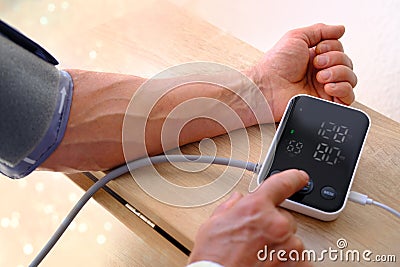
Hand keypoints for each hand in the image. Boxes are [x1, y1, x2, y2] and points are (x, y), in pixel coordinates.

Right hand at [188, 170, 311, 266]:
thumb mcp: (212, 224)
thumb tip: (238, 200)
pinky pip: (298, 258)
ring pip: (291, 239)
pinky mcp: (297, 264)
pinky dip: (287, 261)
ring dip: (280, 244)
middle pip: (284, 217)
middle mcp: (276, 223)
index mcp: (256, 208)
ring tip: (259, 256)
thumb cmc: (214, 259)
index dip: (293, 178)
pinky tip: (268, 264)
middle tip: (256, 239)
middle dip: (273, 225)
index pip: (282, 183)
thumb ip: (230, 207)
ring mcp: (289, 246)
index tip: (300, 177)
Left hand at [247, 23, 356, 121]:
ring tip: (320, 77)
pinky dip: (343, 89)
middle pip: (347, 63)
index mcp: (315, 57)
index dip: (332, 47)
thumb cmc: (275, 64)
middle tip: (316, 64)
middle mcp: (321, 72)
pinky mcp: (324, 103)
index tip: (316, 50)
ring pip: (351, 79)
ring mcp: (323, 88)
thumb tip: (340, 29)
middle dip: (334, 60)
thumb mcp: (296, 37)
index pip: (340, 49)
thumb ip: (320, 30)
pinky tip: (328, 86)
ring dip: (339, 73)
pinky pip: (348, 98)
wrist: (267, 87)